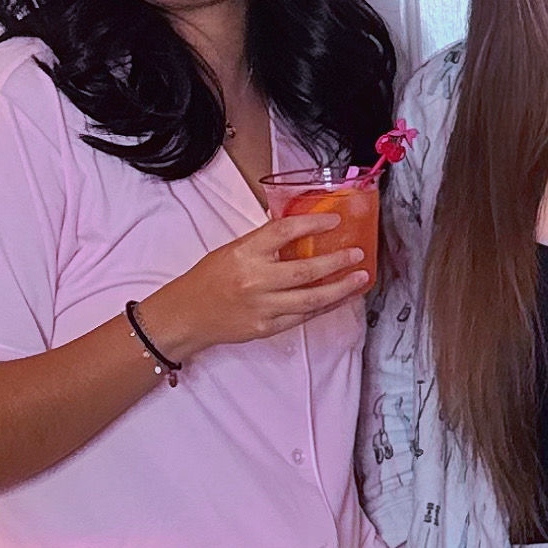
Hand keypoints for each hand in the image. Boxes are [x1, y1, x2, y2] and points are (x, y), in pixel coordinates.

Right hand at [145, 219, 369, 359]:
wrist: (187, 315)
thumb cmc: (210, 278)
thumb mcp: (233, 249)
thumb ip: (265, 242)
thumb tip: (301, 228)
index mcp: (245, 253)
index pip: (284, 232)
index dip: (313, 224)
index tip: (334, 220)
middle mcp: (254, 280)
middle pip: (305, 270)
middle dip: (337, 262)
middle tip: (357, 253)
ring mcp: (262, 307)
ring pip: (311, 299)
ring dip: (340, 288)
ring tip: (360, 278)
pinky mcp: (267, 328)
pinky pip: (303, 316)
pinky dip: (326, 306)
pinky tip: (340, 298)